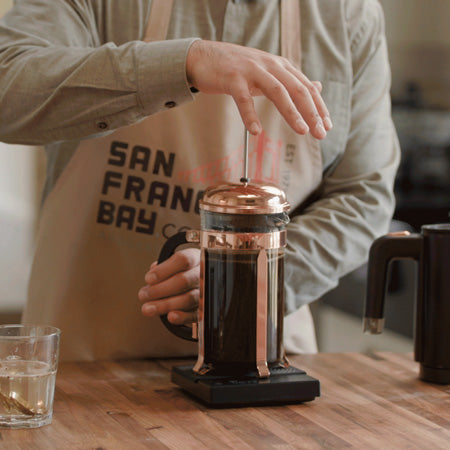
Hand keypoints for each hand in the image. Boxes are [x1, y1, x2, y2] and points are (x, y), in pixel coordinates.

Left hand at [138, 248, 199, 324]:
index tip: (148, 279)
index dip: (164, 270)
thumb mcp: (172, 264)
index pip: (183, 260)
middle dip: (160, 289)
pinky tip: (170, 317)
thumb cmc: (180, 272)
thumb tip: (154, 271)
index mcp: (195, 257)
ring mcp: (205, 291)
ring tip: (148, 308)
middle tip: (143, 295)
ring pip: (188, 298)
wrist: (194, 284)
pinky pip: (195, 314)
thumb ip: (162, 266)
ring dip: (165, 304)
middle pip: (184, 280)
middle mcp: (203, 273)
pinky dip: (182, 317)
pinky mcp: (204, 309)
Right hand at [186, 40, 332, 138]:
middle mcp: (270, 65)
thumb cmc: (237, 69)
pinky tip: (256, 131)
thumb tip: (317, 87)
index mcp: (281, 66)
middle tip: (320, 133)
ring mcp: (251, 71)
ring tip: (302, 131)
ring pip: (277, 91)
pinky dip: (250, 115)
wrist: (204, 57)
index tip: (327, 126)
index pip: (306, 87)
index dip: (318, 107)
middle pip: (297, 89)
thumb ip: (292, 80)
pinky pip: (243, 99)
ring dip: (291, 112)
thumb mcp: (268, 71)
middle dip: (311, 112)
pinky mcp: (232, 79)